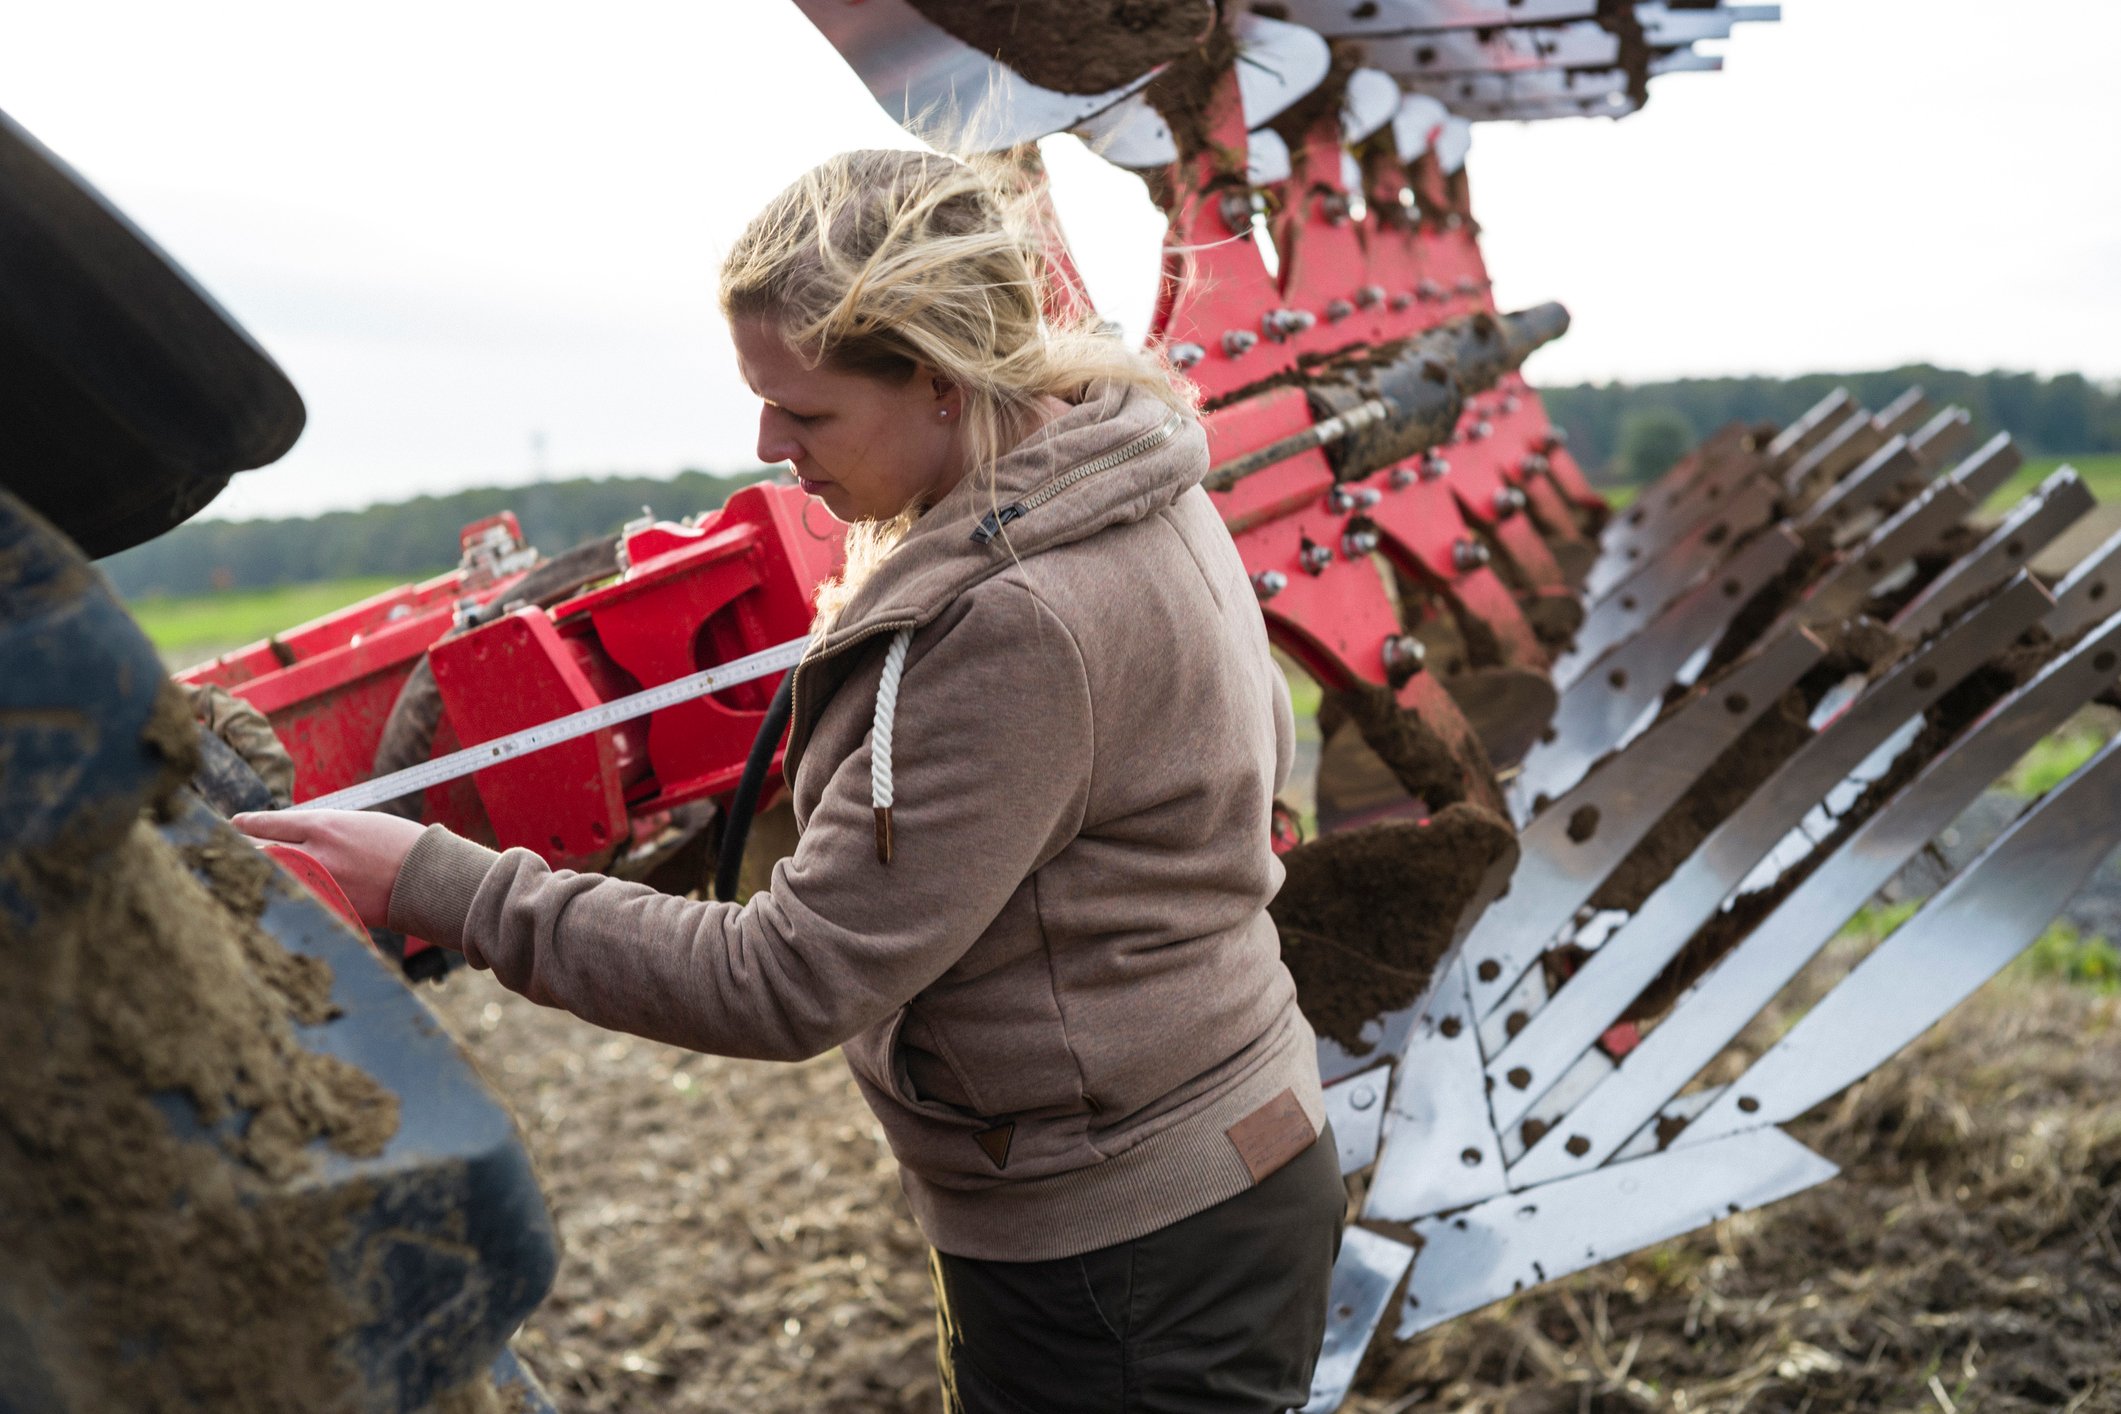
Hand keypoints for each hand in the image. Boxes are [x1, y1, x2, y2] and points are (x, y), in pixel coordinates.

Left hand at [232, 809, 427, 930]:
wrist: (429, 879)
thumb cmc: (401, 846)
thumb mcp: (359, 824)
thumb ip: (323, 830)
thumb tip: (289, 836)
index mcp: (325, 826)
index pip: (271, 822)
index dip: (248, 823)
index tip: (234, 823)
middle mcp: (315, 854)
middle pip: (260, 850)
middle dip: (242, 848)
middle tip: (228, 848)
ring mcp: (318, 884)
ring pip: (271, 877)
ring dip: (255, 872)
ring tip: (242, 870)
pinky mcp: (326, 907)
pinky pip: (291, 899)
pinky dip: (279, 895)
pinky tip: (270, 893)